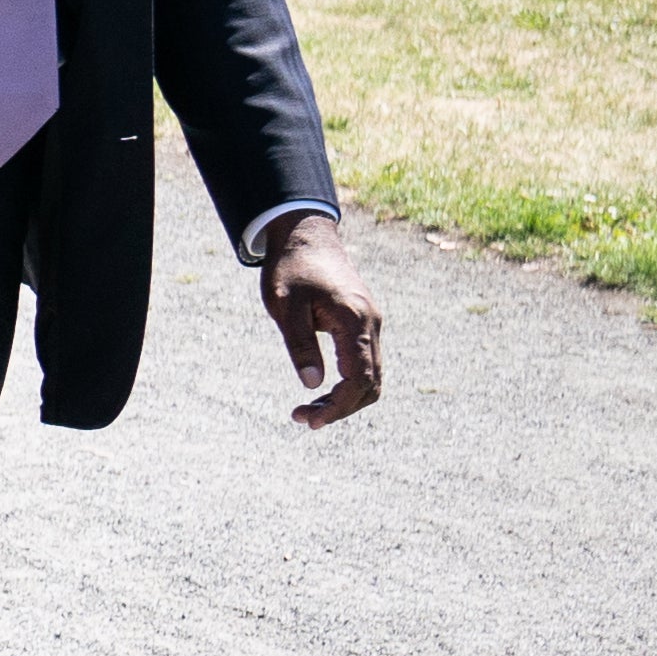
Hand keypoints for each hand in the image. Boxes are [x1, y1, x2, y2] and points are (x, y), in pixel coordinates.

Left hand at [261, 216, 384, 427]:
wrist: (305, 234)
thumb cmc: (291, 268)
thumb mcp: (286, 306)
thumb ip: (300, 343)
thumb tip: (310, 383)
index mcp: (354, 320)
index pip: (358, 379)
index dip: (338, 407)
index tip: (311, 421)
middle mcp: (370, 323)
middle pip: (370, 384)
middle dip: (340, 409)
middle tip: (303, 419)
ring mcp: (370, 323)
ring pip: (371, 376)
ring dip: (345, 399)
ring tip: (308, 410)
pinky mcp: (364, 322)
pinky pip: (365, 363)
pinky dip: (348, 383)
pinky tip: (321, 390)